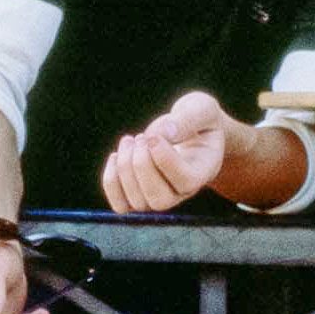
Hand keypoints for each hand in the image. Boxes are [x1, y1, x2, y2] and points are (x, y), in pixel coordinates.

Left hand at [101, 91, 230, 211]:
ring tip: (129, 140)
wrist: (193, 132)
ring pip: (138, 203)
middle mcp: (182, 192)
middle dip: (141, 165)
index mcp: (202, 171)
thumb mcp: (202, 108)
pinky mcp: (139, 196)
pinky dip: (111, 181)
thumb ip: (188, 118)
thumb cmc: (199, 119)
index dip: (164, 159)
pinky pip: (120, 205)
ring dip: (125, 168)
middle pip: (159, 200)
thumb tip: (165, 133)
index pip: (185, 181)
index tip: (153, 136)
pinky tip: (116, 155)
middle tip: (141, 137)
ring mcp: (160, 197)